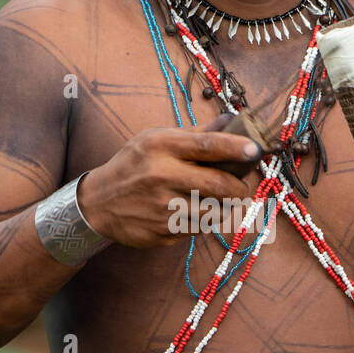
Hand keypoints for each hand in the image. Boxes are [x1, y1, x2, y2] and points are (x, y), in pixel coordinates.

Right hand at [75, 125, 262, 249]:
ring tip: (219, 201)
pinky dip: (204, 221)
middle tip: (241, 188)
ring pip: (212, 211)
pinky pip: (198, 229)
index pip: (207, 145)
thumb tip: (232, 121)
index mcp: (161, 146)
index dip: (235, 148)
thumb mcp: (155, 139)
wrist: (98, 203)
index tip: (255, 150)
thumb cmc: (134, 165)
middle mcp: (161, 175)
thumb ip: (195, 134)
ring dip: (224, 208)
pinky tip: (195, 213)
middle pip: (217, 184)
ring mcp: (161, 207)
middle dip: (238, 188)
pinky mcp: (162, 231)